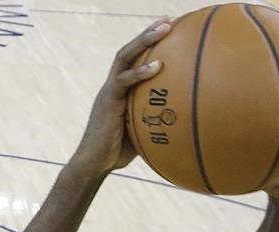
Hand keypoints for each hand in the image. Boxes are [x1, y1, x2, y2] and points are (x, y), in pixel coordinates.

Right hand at [68, 18, 172, 175]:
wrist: (94, 164)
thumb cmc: (118, 152)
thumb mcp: (142, 132)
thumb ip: (156, 121)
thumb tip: (184, 122)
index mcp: (120, 90)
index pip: (134, 59)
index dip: (148, 43)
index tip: (168, 29)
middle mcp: (113, 85)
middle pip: (129, 50)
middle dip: (148, 33)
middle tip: (169, 20)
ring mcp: (110, 91)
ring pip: (124, 57)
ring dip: (144, 41)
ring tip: (164, 29)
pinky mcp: (108, 102)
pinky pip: (124, 82)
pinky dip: (140, 73)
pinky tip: (157, 66)